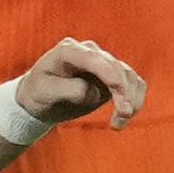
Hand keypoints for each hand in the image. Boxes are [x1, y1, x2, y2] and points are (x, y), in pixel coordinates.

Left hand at [16, 34, 144, 128]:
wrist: (41, 99)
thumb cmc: (38, 93)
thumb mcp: (44, 92)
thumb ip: (69, 90)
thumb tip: (95, 93)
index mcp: (68, 50)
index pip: (92, 58)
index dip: (107, 71)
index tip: (116, 87)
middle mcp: (90, 52)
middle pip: (116, 68)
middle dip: (123, 91)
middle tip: (122, 116)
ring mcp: (104, 63)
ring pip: (129, 76)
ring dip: (131, 99)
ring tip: (119, 122)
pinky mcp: (114, 76)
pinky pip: (134, 85)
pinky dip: (135, 101)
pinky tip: (123, 118)